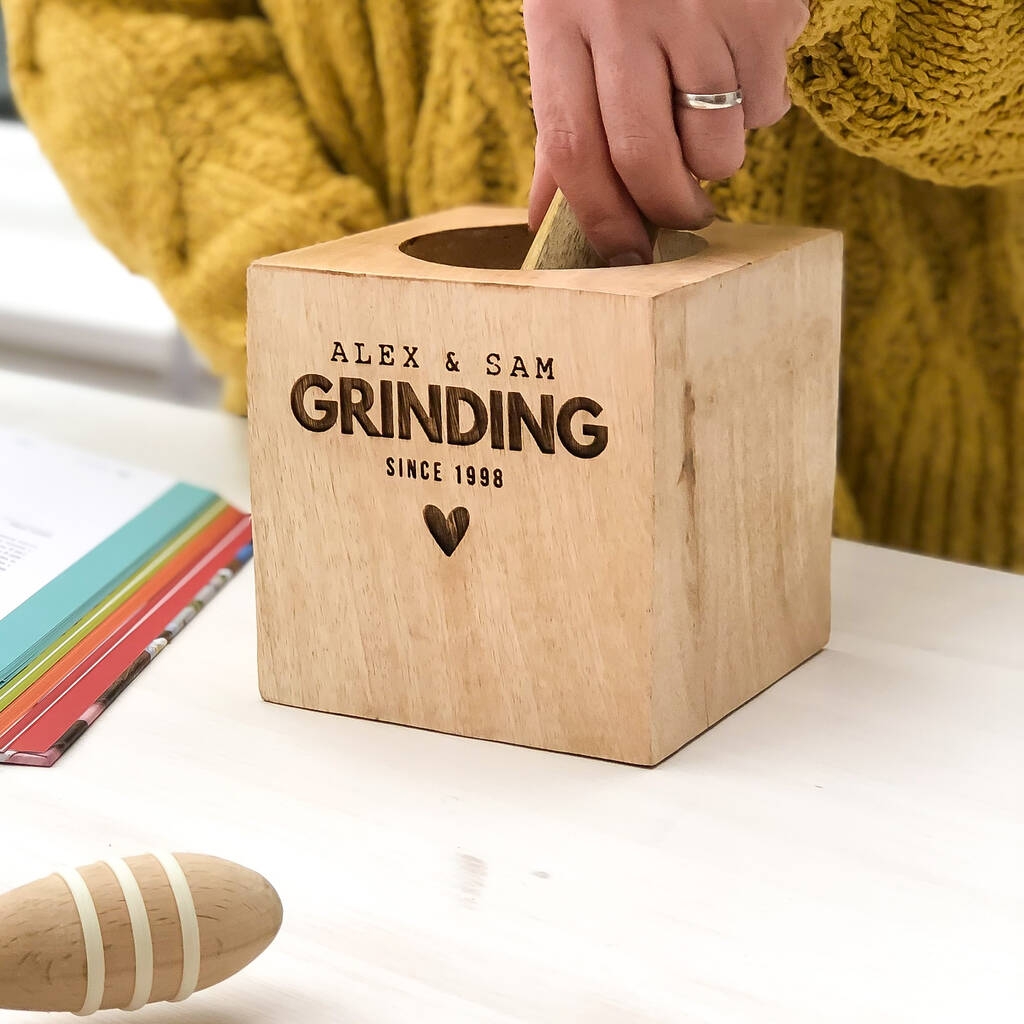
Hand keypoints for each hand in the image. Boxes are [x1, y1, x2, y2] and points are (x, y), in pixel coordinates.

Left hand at [524, 0, 807, 263]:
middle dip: (668, 213)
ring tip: (706, 114)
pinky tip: (738, 63)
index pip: (573, 152)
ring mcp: (699, 6)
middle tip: (683, 219)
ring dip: (716, 160)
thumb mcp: (568, 26)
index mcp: (560, 18)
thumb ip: (561, 124)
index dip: (597, 220)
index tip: (621, 258)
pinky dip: (756, 108)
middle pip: (645, 161)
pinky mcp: (763, 7)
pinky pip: (766, 107)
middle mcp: (625, 10)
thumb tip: (545, 223)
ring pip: (716, 146)